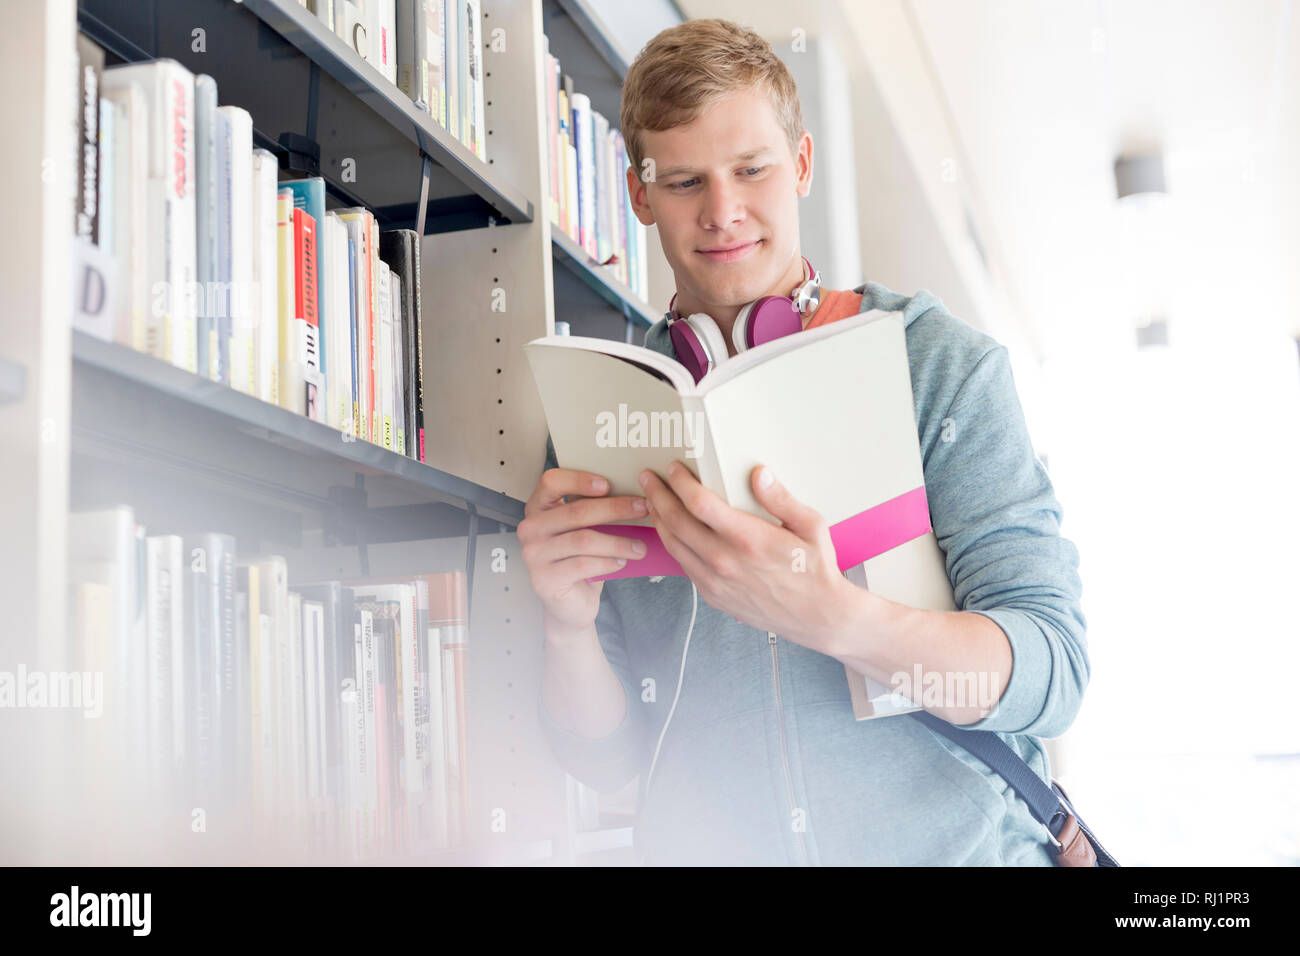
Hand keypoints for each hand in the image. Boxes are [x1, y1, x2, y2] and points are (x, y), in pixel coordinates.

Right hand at [518, 467, 649, 637]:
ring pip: (583, 540)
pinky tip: (622, 562)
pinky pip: (583, 565)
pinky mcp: (544, 579)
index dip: (579, 480)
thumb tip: (630, 494)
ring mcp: (534, 554)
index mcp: (538, 508)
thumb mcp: (583, 529)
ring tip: (639, 546)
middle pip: (576, 511)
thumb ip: (593, 510)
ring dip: (618, 542)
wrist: (569, 601)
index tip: (607, 484)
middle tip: (641, 508)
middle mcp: (530, 529)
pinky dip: (608, 562)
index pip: (551, 482)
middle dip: (614, 508)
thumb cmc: (578, 558)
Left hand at [639, 460, 851, 650]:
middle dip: (658, 495)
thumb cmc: (815, 569)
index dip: (681, 482)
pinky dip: (672, 543)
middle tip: (649, 479)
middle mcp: (725, 561)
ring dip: (659, 519)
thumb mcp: (810, 526)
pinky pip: (683, 565)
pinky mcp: (712, 596)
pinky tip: (671, 531)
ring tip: (653, 501)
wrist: (816, 616)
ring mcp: (715, 581)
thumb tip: (759, 474)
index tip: (675, 468)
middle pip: (676, 521)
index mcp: (748, 539)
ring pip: (673, 545)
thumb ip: (781, 498)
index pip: (700, 504)